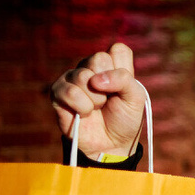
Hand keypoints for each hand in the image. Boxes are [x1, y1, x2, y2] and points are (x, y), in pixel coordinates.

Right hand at [50, 42, 145, 157]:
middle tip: (109, 99)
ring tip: (97, 108)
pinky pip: (68, 91)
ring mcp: (73, 79)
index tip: (124, 87)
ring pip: (82, 75)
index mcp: (112, 64)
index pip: (117, 50)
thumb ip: (124, 80)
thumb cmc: (125, 118)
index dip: (123, 70)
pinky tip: (84, 113)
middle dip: (109, 85)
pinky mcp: (58, 93)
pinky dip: (82, 107)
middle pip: (99, 59)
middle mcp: (91, 67)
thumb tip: (95, 80)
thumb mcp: (135, 98)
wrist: (112, 144)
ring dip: (96, 98)